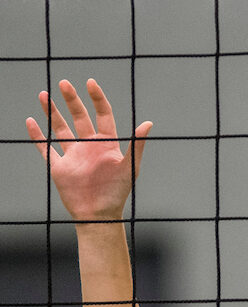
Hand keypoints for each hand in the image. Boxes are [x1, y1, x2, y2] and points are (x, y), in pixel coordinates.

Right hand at [26, 78, 151, 221]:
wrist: (98, 215)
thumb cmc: (117, 193)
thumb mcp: (130, 166)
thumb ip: (137, 144)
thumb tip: (148, 123)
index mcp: (107, 144)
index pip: (103, 115)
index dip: (97, 99)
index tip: (90, 83)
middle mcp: (89, 147)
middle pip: (79, 117)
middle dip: (72, 100)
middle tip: (64, 83)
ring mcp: (73, 155)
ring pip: (60, 128)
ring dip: (52, 112)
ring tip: (44, 94)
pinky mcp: (58, 167)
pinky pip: (45, 147)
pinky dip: (37, 135)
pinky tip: (32, 121)